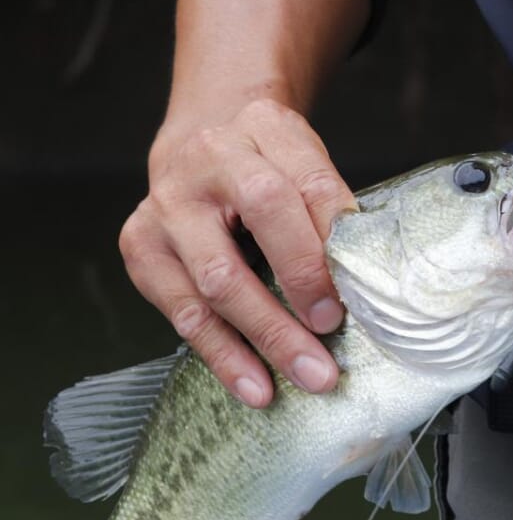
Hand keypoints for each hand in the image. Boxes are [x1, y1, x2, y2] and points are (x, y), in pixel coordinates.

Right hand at [120, 98, 356, 406]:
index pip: (295, 193)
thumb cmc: (272, 162)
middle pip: (245, 247)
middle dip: (287, 312)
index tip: (345, 303)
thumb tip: (364, 278)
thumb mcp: (309, 161)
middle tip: (327, 360)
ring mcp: (164, 211)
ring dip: (262, 342)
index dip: (319, 253)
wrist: (204, 141)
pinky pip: (184, 314)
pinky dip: (224, 355)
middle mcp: (202, 169)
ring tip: (304, 380)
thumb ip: (332, 209)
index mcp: (258, 133)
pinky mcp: (141, 249)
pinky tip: (255, 387)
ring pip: (213, 289)